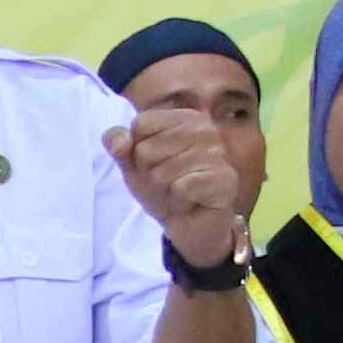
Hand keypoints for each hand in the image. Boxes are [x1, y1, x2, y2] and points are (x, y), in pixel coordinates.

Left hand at [122, 99, 248, 259]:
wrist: (189, 224)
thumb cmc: (163, 188)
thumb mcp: (132, 163)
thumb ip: (118, 143)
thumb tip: (117, 143)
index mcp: (184, 117)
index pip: (140, 123)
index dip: (138, 150)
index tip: (156, 163)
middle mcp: (206, 129)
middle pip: (147, 149)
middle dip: (150, 173)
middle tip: (168, 182)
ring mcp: (218, 152)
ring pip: (163, 171)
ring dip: (164, 189)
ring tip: (178, 191)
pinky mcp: (224, 179)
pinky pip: (182, 188)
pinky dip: (178, 200)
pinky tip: (189, 201)